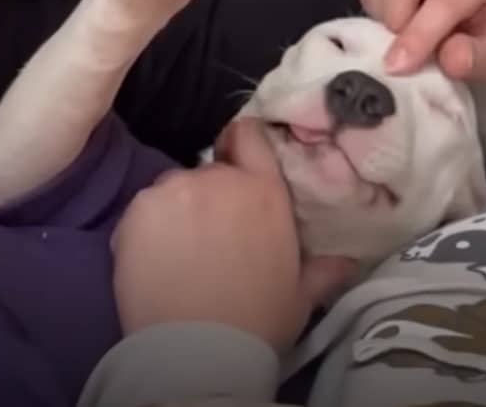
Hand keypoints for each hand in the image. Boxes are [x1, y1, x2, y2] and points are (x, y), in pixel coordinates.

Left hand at [111, 117, 356, 352]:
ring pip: (173, 190)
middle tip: (209, 235)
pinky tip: (152, 260)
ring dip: (177, 210)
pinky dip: (145, 229)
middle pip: (209, 170)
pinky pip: (142, 211)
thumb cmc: (258, 319)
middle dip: (209, 196)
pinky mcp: (137, 212)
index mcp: (265, 191)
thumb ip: (323, 270)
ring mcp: (175, 191)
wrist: (199, 349)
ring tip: (178, 252)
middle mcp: (220, 179)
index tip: (236, 162)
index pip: (249, 136)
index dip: (241, 144)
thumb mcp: (302, 294)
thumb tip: (348, 263)